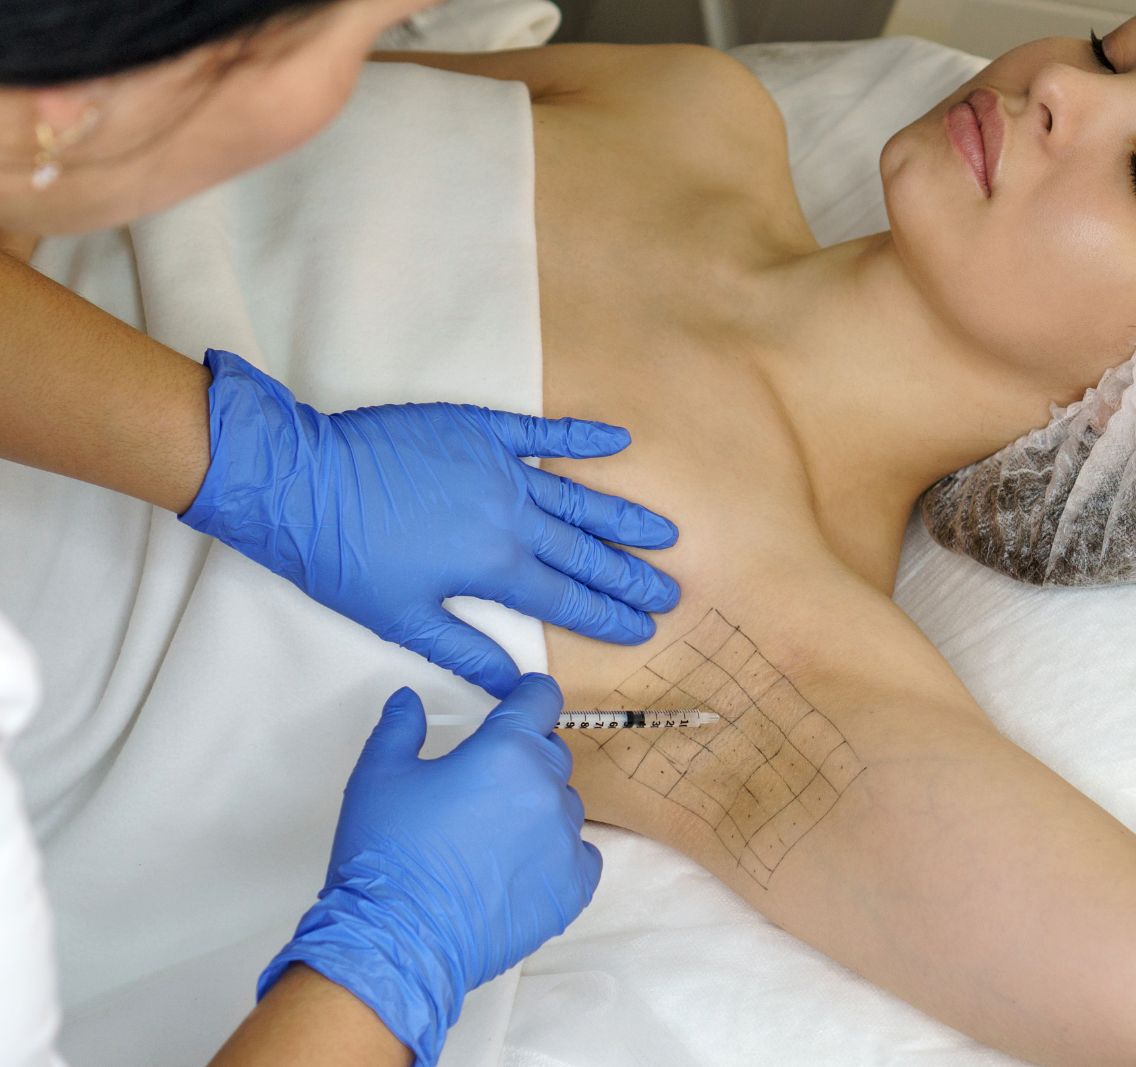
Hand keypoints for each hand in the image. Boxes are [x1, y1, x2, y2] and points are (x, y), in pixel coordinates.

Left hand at [179, 349, 680, 696]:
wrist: (299, 482)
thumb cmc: (343, 557)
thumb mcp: (401, 620)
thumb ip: (467, 651)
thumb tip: (517, 689)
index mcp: (494, 567)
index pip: (567, 600)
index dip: (609, 617)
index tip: (644, 629)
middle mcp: (511, 517)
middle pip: (585, 552)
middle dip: (631, 576)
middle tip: (671, 591)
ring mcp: (499, 469)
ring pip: (577, 496)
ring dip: (624, 517)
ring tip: (664, 533)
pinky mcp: (479, 430)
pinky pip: (543, 431)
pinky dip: (582, 436)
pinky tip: (619, 439)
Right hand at [257, 675, 599, 1066]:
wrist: (399, 940)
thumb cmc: (389, 859)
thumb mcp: (379, 775)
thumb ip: (400, 728)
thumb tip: (410, 704)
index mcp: (507, 750)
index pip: (541, 698)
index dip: (528, 696)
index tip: (521, 701)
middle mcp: (546, 790)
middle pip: (552, 751)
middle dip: (524, 755)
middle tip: (485, 780)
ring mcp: (564, 841)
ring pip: (563, 804)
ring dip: (537, 806)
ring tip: (493, 833)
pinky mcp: (571, 888)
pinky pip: (581, 854)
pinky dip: (558, 852)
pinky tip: (522, 863)